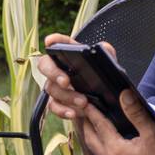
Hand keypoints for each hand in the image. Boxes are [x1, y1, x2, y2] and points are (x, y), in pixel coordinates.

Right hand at [37, 33, 115, 148]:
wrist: (103, 103)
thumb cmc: (102, 79)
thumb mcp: (108, 65)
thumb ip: (107, 53)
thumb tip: (104, 47)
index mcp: (71, 56)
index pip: (60, 44)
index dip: (54, 41)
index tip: (50, 41)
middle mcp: (59, 69)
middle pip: (45, 65)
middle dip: (54, 73)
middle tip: (66, 81)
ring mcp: (56, 86)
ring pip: (51, 88)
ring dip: (66, 96)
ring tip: (83, 102)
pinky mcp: (58, 102)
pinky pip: (53, 106)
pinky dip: (62, 110)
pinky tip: (73, 113)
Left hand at [77, 86, 154, 154]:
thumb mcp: (152, 132)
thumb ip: (136, 113)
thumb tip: (124, 95)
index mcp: (115, 149)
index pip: (99, 125)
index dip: (91, 111)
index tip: (85, 99)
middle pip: (90, 137)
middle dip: (85, 122)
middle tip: (82, 108)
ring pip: (93, 148)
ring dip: (89, 134)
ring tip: (89, 121)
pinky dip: (97, 144)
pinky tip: (103, 140)